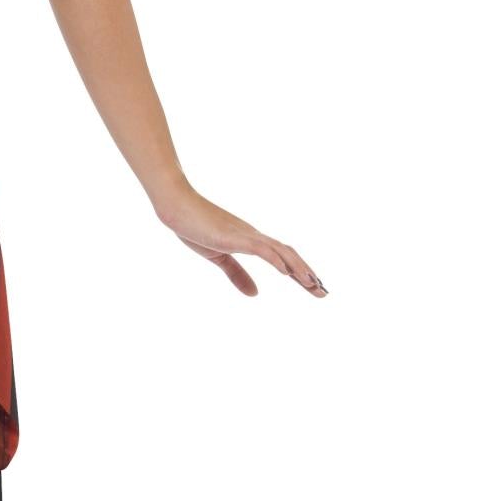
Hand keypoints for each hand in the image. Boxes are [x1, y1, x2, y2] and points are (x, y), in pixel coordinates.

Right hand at [154, 185, 326, 297]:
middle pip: (289, 254)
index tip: (315, 287)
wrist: (176, 205)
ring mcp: (246, 235)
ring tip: (314, 285)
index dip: (300, 273)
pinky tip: (287, 274)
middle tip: (324, 293)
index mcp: (252, 242)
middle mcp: (255, 236)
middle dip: (307, 274)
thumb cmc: (194, 227)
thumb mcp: (218, 257)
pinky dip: (277, 260)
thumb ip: (237, 275)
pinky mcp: (235, 236)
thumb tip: (256, 294)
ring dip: (299, 268)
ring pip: (281, 251)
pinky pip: (261, 249)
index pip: (283, 257)